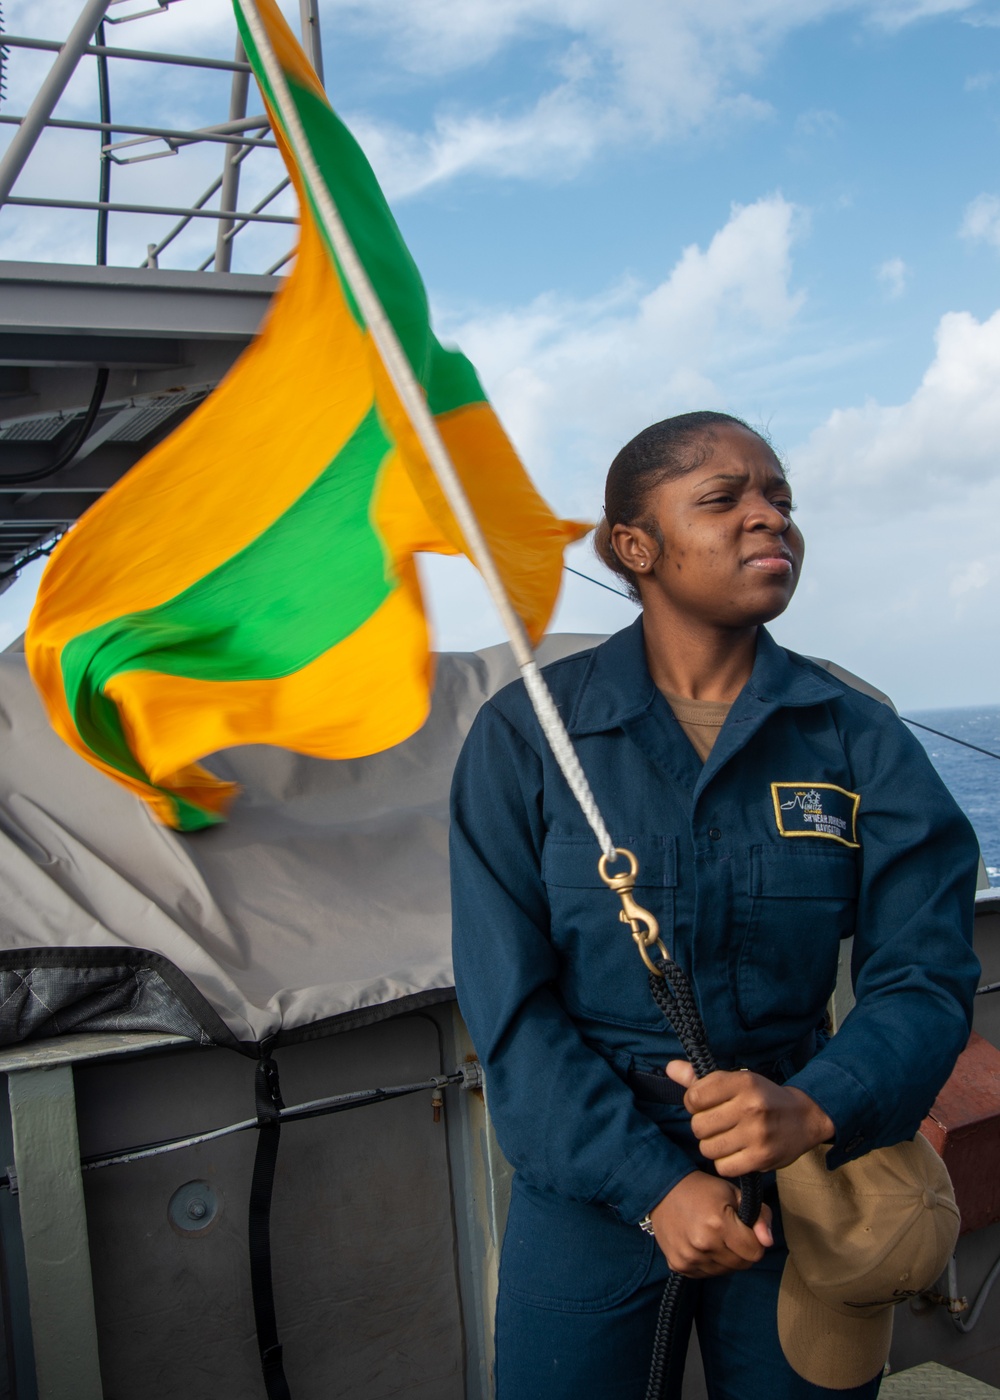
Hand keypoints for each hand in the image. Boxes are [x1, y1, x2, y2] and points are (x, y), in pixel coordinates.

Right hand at [649, 1171, 772, 1277]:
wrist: (663, 1191)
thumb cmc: (703, 1190)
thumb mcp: (734, 1193)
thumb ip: (760, 1216)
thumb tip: (769, 1241)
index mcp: (719, 1224)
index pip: (755, 1252)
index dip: (754, 1240)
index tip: (744, 1227)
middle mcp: (703, 1245)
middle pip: (741, 1264)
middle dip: (742, 1250)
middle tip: (730, 1231)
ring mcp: (689, 1258)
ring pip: (725, 1271)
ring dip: (725, 1257)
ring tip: (713, 1236)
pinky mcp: (678, 1266)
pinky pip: (706, 1274)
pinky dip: (709, 1263)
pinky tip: (700, 1244)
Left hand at [666, 1061, 834, 1176]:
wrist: (805, 1118)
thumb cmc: (763, 1098)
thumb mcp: (737, 1081)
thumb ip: (701, 1078)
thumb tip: (670, 1068)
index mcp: (743, 1082)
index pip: (694, 1097)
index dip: (694, 1103)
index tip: (706, 1105)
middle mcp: (750, 1107)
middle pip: (698, 1125)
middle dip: (703, 1126)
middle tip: (718, 1124)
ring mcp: (757, 1134)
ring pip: (708, 1148)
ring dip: (712, 1146)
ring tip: (727, 1138)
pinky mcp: (762, 1158)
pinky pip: (723, 1166)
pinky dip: (725, 1162)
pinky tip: (736, 1152)